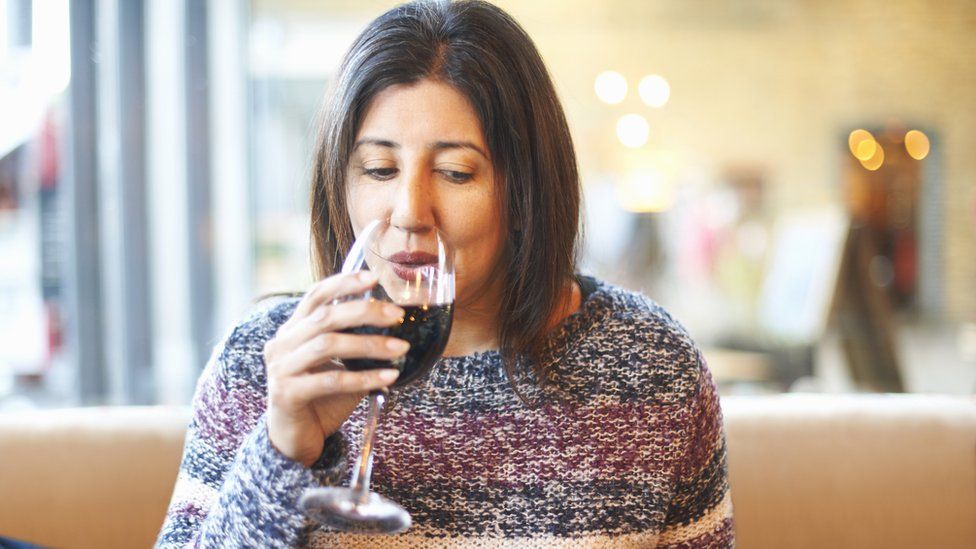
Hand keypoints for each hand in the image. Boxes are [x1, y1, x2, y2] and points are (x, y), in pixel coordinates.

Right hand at [263, 271, 407, 466]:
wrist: (294, 438)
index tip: (374, 278)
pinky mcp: (287, 394)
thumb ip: (353, 341)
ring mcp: (281, 368)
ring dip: (369, 345)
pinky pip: (331, 380)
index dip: (343, 283)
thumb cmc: (321, 397)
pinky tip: (388, 378)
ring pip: (328, 345)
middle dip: (365, 312)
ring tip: (401, 348)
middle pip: (325, 317)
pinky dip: (364, 377)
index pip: (315, 296)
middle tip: (397, 315)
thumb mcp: (338, 363)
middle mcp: (282, 344)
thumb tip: (393, 323)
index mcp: (292, 330)